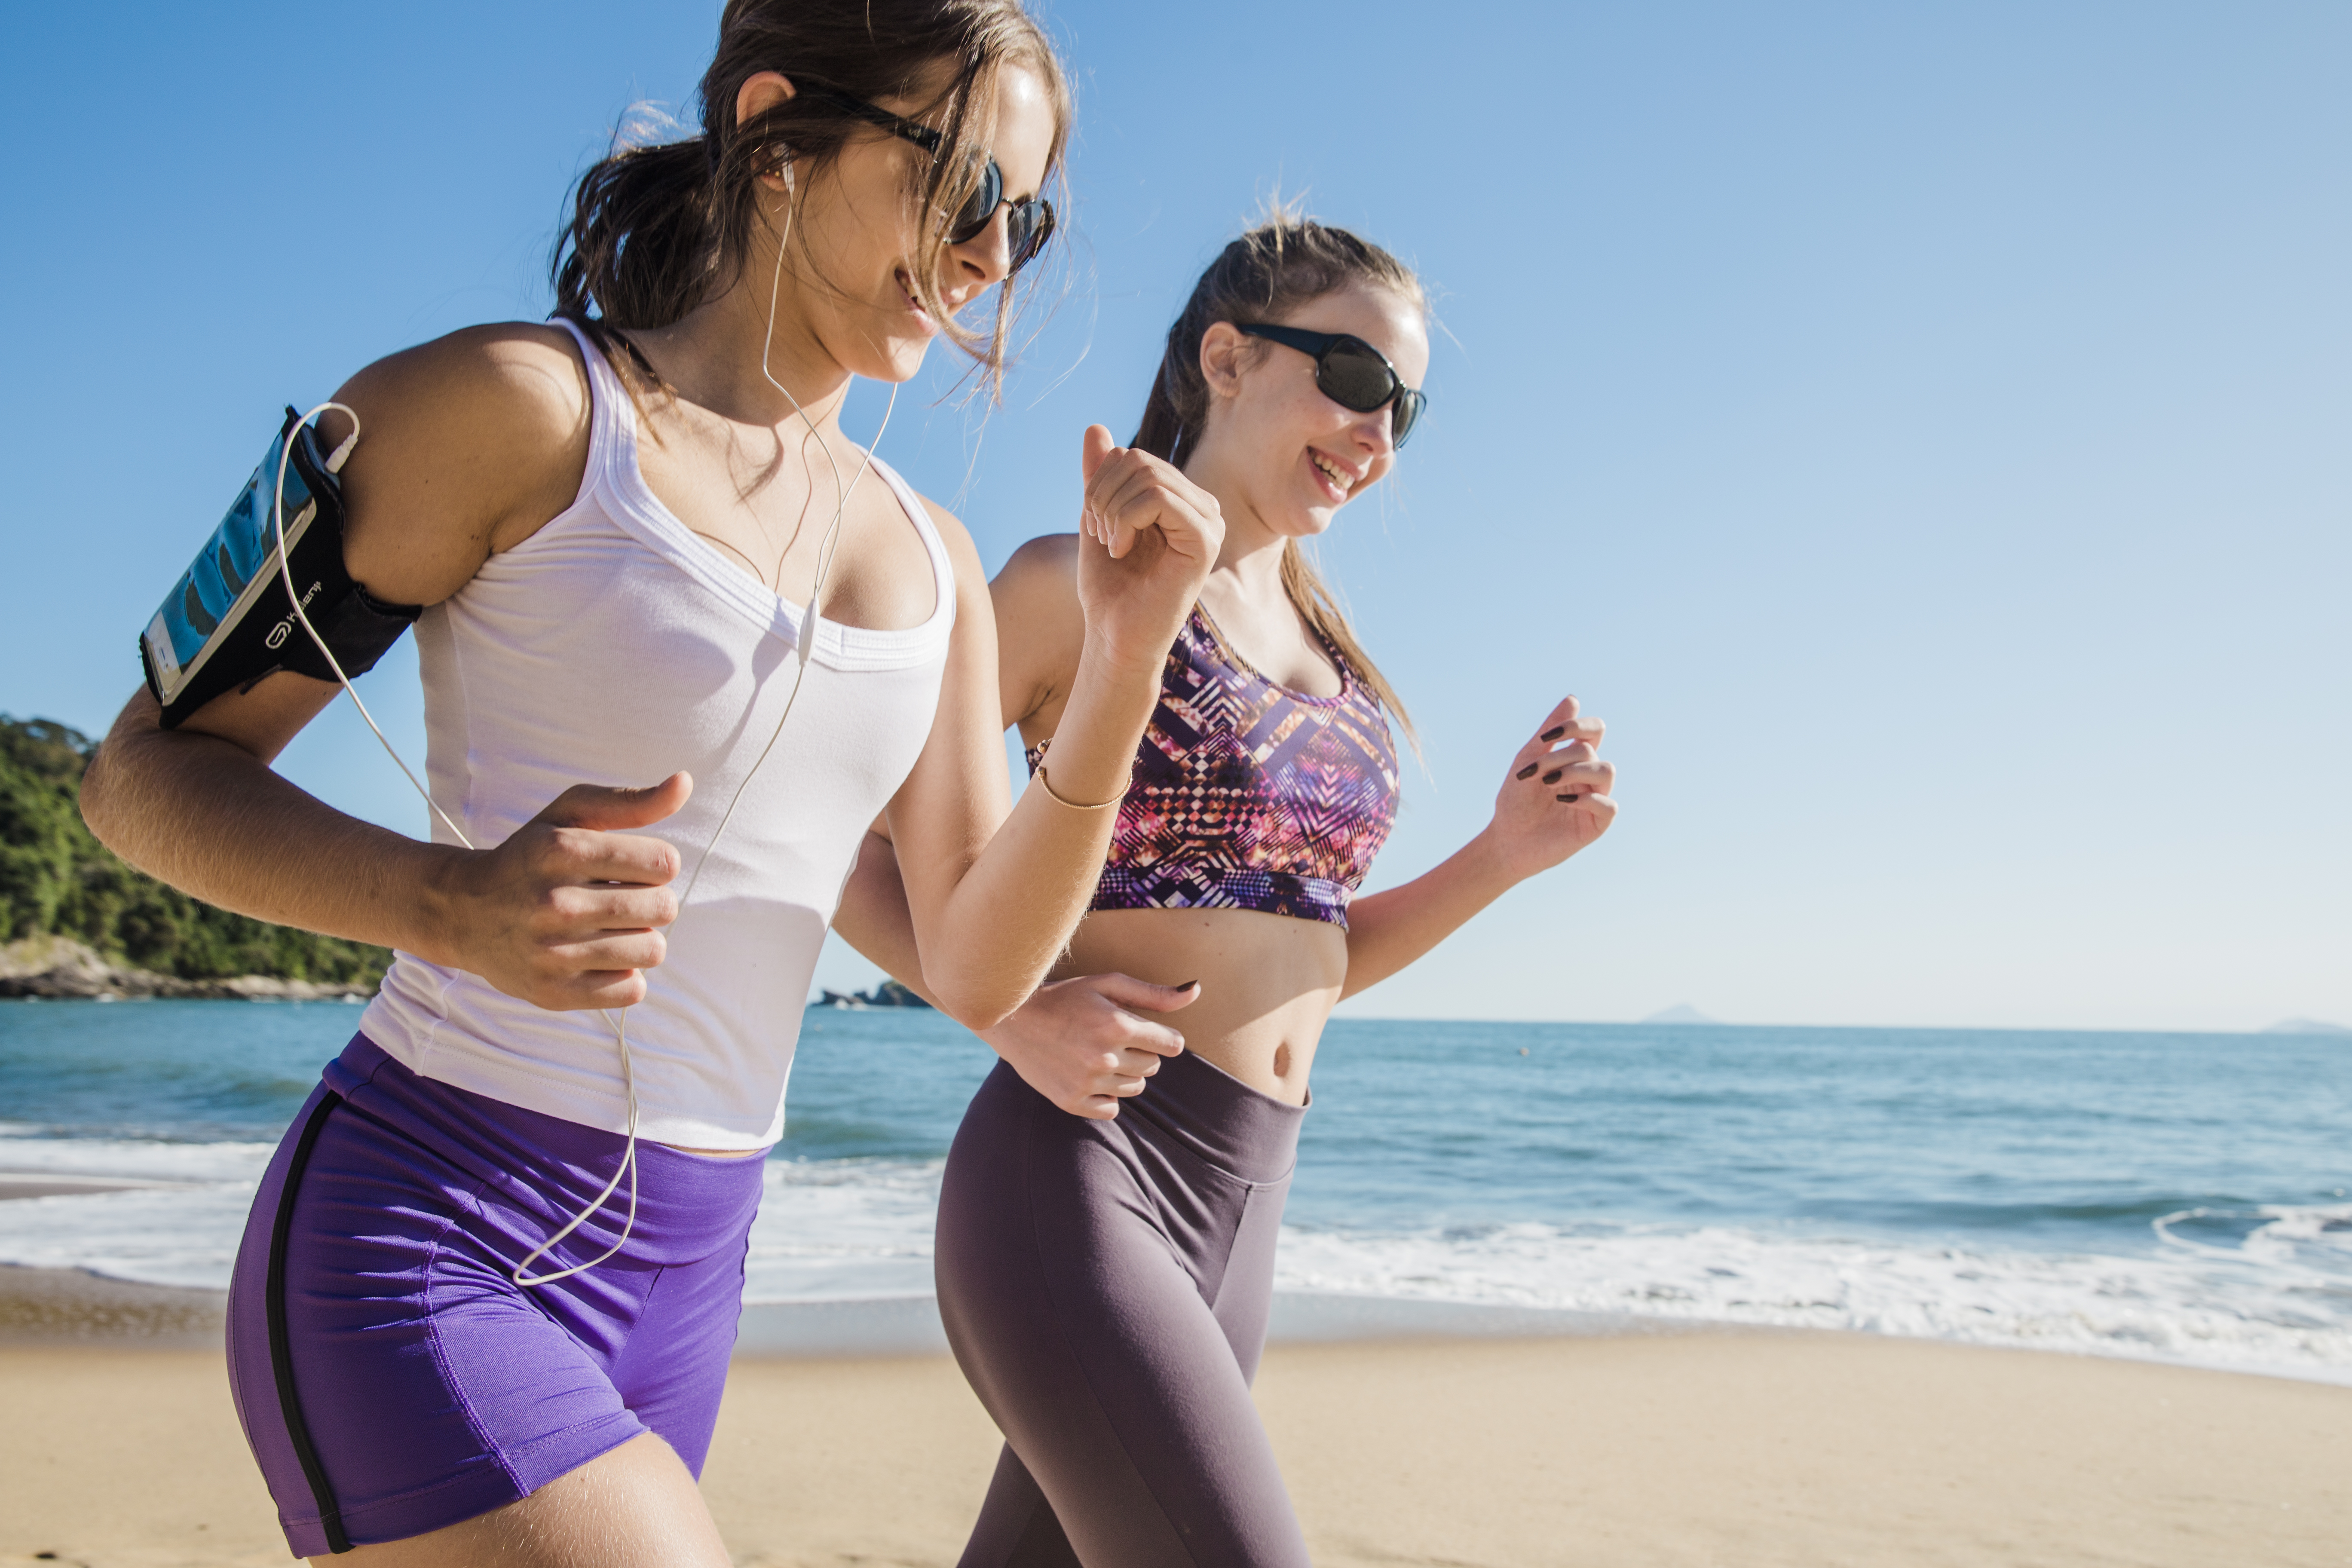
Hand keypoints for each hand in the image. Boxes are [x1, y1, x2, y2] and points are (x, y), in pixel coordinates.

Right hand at [431, 773, 691, 1010]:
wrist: (461, 912)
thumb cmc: (531, 857)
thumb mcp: (570, 816)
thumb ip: (631, 801)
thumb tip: (684, 783)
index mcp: (562, 850)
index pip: (664, 863)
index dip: (657, 865)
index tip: (633, 867)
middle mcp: (556, 902)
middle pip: (663, 908)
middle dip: (651, 902)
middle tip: (620, 899)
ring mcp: (552, 952)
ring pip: (652, 950)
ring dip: (640, 939)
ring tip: (608, 929)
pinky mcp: (553, 992)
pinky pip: (632, 989)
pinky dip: (624, 974)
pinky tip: (596, 958)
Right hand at [979, 972, 1197, 1119]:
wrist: (1013, 1020)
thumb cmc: (1066, 996)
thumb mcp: (1108, 983)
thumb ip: (1154, 993)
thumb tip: (1196, 991)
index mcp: (1117, 1025)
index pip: (1172, 1045)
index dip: (1163, 1036)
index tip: (1146, 1030)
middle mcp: (1105, 1057)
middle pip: (1154, 1066)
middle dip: (1142, 1051)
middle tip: (1113, 1037)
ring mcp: (1087, 1083)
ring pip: (1135, 1088)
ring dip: (1125, 1073)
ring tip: (1099, 1054)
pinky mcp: (1071, 1101)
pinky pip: (1112, 1109)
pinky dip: (1107, 1096)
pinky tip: (1090, 1075)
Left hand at [1074, 425, 1222, 670]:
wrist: (1116, 637)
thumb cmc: (1110, 587)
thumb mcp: (1096, 518)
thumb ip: (1099, 476)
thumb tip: (1094, 427)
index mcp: (1181, 499)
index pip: (1133, 456)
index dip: (1100, 483)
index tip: (1096, 524)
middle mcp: (1202, 506)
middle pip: (1139, 459)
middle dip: (1103, 494)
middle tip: (1100, 535)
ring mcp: (1209, 522)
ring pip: (1148, 475)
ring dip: (1111, 510)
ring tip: (1112, 545)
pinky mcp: (1206, 540)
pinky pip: (1159, 498)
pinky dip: (1126, 519)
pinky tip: (1122, 549)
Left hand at [1484, 697, 1616, 878]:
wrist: (1507, 838)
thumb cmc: (1517, 799)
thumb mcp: (1529, 759)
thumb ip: (1550, 732)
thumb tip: (1573, 699)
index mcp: (1575, 757)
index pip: (1595, 729)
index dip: (1577, 725)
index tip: (1548, 737)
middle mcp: (1590, 775)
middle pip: (1590, 749)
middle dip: (1559, 757)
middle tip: (1534, 773)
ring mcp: (1596, 798)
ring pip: (1606, 770)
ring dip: (1574, 771)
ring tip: (1548, 784)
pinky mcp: (1597, 823)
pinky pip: (1609, 804)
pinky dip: (1586, 798)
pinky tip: (1562, 802)